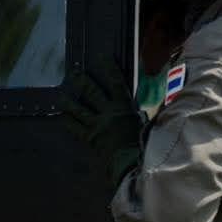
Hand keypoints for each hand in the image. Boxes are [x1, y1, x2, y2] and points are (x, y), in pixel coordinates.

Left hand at [61, 56, 142, 190]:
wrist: (132, 163)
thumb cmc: (145, 144)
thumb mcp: (149, 124)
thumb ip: (146, 114)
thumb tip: (160, 107)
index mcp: (123, 107)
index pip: (116, 82)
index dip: (110, 68)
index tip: (103, 57)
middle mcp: (107, 113)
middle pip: (92, 93)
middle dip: (82, 81)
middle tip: (75, 73)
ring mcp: (96, 125)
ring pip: (78, 110)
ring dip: (69, 101)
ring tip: (61, 95)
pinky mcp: (90, 138)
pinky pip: (75, 128)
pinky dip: (67, 121)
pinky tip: (62, 116)